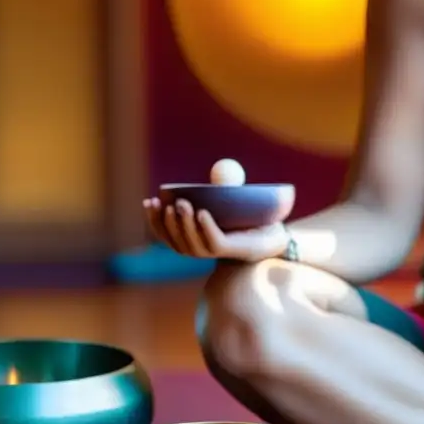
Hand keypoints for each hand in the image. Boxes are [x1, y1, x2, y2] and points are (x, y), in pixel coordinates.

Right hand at [143, 198, 290, 262]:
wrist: (274, 232)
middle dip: (168, 222)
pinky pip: (214, 241)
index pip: (165, 234)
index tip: (149, 200)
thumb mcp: (231, 200)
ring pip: (192, 244)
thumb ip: (223, 187)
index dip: (154, 220)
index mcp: (192, 238)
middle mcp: (200, 248)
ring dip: (184, 224)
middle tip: (169, 203)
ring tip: (183, 204)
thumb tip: (216, 172)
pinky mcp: (230, 250)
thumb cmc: (249, 218)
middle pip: (175, 240)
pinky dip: (206, 228)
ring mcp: (215, 251)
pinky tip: (202, 213)